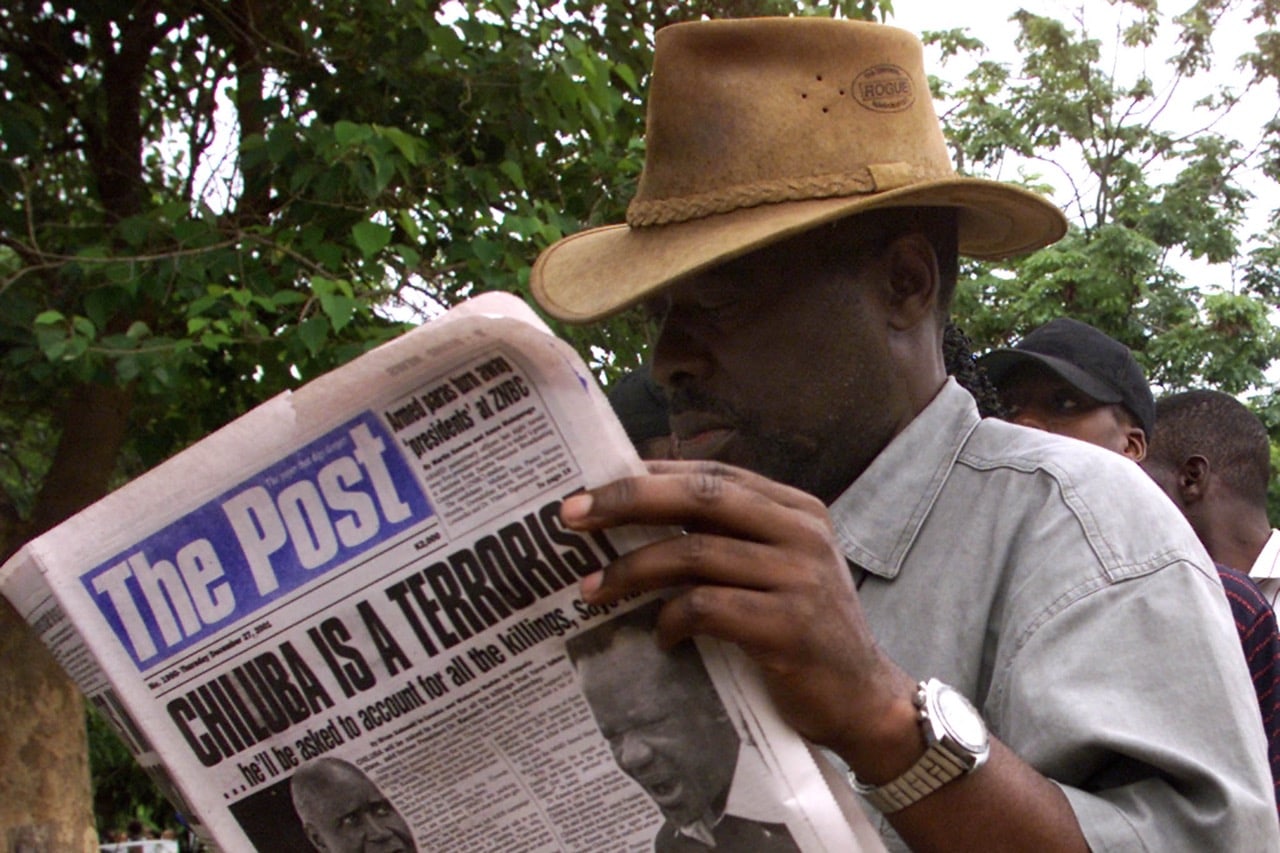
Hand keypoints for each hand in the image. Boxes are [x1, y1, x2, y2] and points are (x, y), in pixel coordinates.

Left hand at [562, 459, 917, 766]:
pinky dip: (671, 620)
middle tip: (572, 516)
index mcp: (796, 509)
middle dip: (627, 500)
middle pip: (699, 497)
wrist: (864, 701)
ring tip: (592, 590)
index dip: (648, 476)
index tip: (593, 488)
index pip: (711, 474)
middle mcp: (801, 532)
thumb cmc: (804, 631)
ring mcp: (799, 578)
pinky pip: (708, 609)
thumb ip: (728, 538)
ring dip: (632, 570)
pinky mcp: (789, 627)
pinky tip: (660, 637)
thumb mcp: (778, 569)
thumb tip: (639, 510)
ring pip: (694, 553)